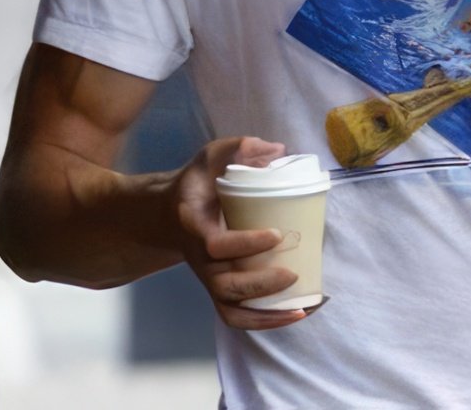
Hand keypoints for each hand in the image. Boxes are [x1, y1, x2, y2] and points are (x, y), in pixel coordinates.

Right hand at [170, 136, 306, 330]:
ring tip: (301, 308)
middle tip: (292, 272)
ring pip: (230, 307)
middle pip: (225, 285)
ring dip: (265, 314)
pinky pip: (236, 315)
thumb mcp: (212, 157)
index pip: (217, 245)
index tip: (277, 234)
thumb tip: (278, 152)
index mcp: (195, 226)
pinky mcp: (218, 288)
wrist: (169, 213)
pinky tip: (296, 315)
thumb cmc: (199, 183)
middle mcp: (200, 259)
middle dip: (260, 283)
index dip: (246, 244)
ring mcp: (208, 277)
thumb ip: (240, 149)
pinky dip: (264, 322)